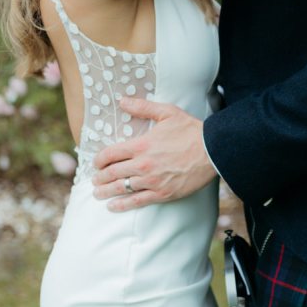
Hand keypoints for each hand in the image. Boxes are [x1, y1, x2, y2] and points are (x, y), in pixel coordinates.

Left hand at [92, 97, 215, 210]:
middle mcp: (142, 165)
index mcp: (141, 145)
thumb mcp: (166, 112)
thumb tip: (122, 100)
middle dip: (100, 177)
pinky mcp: (162, 194)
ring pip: (121, 188)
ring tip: (97, 193)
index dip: (99, 160)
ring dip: (106, 191)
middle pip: (113, 173)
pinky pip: (136, 201)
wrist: (212, 151)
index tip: (96, 163)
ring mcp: (151, 181)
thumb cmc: (190, 130)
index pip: (111, 154)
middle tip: (94, 179)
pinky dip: (122, 205)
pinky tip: (112, 206)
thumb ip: (142, 107)